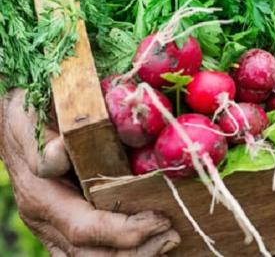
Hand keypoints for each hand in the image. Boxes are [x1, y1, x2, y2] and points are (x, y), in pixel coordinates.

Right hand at [0, 89, 179, 255]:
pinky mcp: (65, 231)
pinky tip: (153, 241)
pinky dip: (125, 251)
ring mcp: (54, 230)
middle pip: (93, 256)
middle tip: (173, 233)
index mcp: (42, 197)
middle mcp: (46, 222)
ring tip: (169, 239)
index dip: (124, 230)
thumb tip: (59, 152)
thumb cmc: (31, 116)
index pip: (84, 228)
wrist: (16, 125)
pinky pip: (93, 253)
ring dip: (135, 255)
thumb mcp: (33, 118)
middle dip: (137, 250)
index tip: (160, 219)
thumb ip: (47, 141)